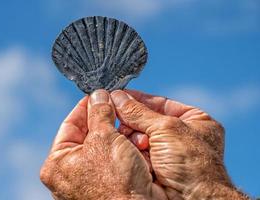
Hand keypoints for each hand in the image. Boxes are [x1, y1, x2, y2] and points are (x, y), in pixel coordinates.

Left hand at [40, 90, 166, 199]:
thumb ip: (99, 112)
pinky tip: (136, 143)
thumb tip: (98, 94)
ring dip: (119, 134)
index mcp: (57, 164)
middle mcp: (68, 175)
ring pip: (103, 146)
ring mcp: (87, 182)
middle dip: (107, 121)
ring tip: (131, 126)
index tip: (100, 95)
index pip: (69, 124)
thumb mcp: (104, 138)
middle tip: (118, 107)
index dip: (86, 106)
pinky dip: (124, 149)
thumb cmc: (116, 181)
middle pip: (88, 136)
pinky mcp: (105, 185)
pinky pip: (113, 159)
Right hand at [111, 90, 248, 199]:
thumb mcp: (166, 129)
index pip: (159, 102)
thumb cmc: (192, 163)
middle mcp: (181, 134)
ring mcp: (168, 151)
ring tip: (138, 143)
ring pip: (139, 136)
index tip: (118, 95)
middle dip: (135, 123)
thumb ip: (140, 112)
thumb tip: (118, 97)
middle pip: (146, 120)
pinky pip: (137, 151)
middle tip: (122, 122)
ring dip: (134, 138)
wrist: (192, 199)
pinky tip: (135, 152)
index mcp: (193, 119)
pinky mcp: (156, 166)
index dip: (138, 99)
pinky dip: (134, 151)